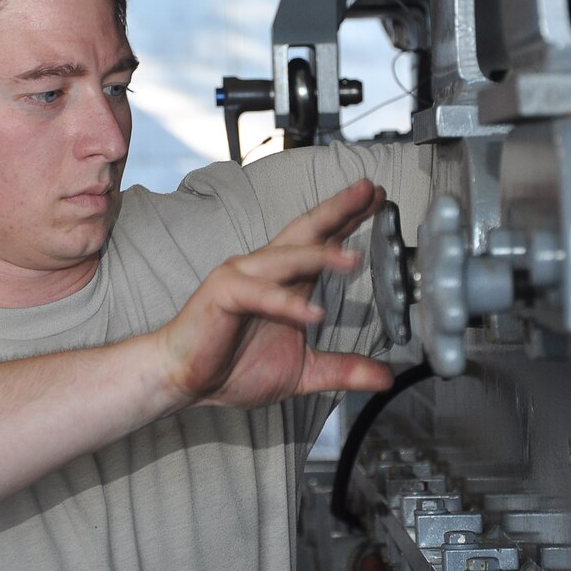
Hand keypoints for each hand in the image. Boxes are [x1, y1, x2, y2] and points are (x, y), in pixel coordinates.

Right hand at [156, 179, 392, 409]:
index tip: (380, 200)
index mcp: (286, 280)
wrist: (184, 379)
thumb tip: (386, 377)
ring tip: (354, 257)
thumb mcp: (301, 371)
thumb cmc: (233, 366)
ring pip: (287, 259)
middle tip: (370, 190)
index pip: (321, 241)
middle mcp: (266, 269)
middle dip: (339, 210)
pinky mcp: (223, 294)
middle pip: (307, 232)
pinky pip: (261, 295)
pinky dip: (287, 304)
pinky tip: (314, 315)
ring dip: (320, 255)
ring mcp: (243, 276)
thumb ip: (342, 370)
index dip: (349, 219)